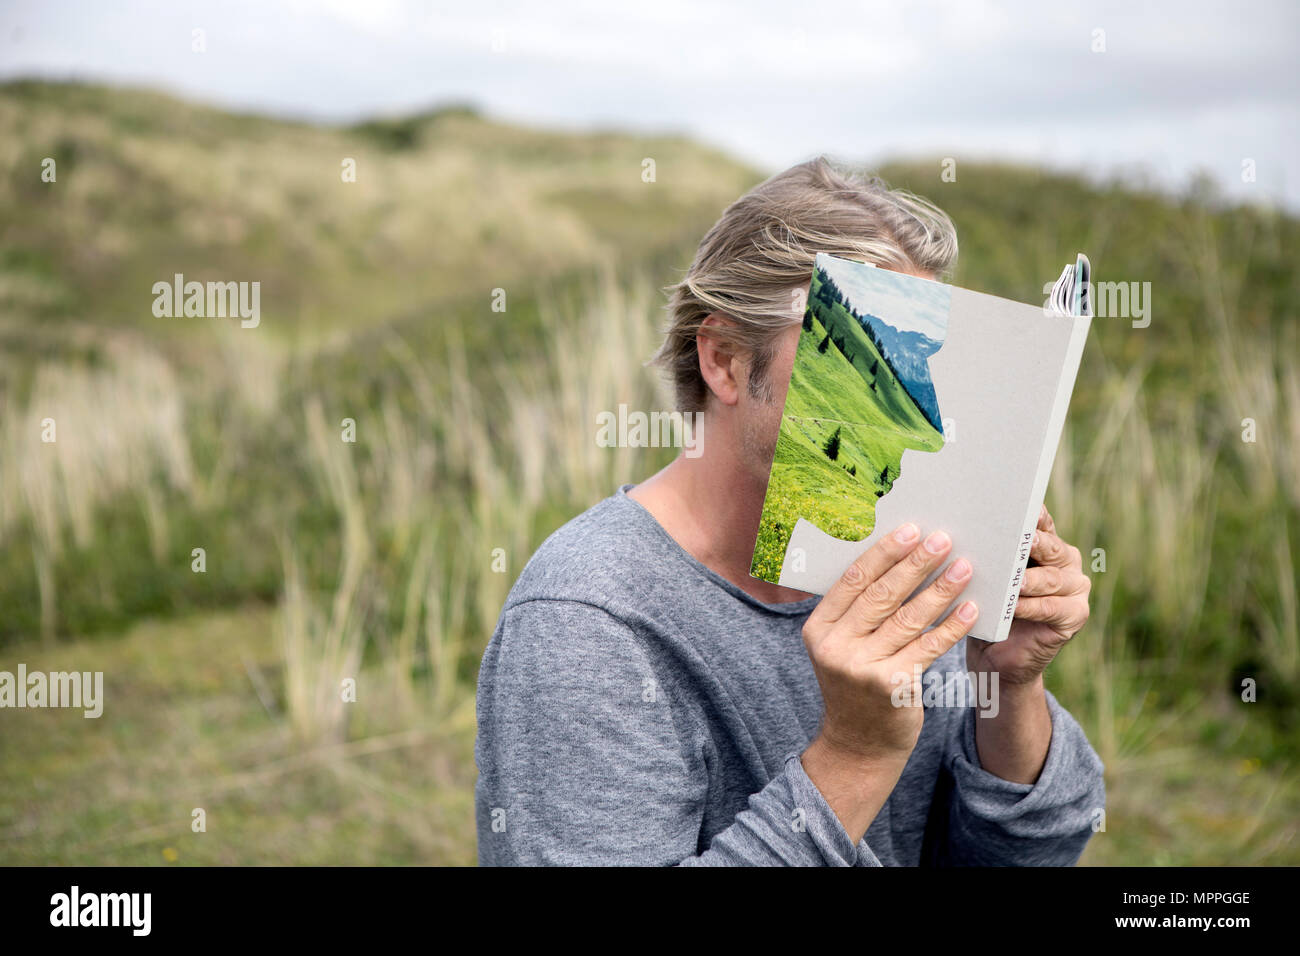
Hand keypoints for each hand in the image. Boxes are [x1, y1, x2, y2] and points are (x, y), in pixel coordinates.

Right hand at [803, 522, 977, 761]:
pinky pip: (928, 647)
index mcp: (818, 628)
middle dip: (916, 563)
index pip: (852, 580)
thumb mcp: (842, 646)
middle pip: (881, 594)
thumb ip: (858, 611)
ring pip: (908, 618)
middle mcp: (835, 647)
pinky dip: (951, 625)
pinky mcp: (892, 686)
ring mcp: (862, 668)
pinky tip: (970, 608)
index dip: (883, 552)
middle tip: (943, 539)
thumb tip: (899, 559)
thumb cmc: (857, 683)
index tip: (910, 530)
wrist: (859, 744)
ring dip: (940, 589)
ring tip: (964, 567)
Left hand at [967, 504, 1089, 685]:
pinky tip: (1012, 608)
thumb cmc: (986, 608)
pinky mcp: (1075, 614)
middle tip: (1011, 539)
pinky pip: (1051, 607)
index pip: (1040, 522)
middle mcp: (1066, 561)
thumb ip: (987, 554)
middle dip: (1029, 543)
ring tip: (1010, 581)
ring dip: (1027, 580)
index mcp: (1046, 545)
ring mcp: (1075, 588)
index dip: (1029, 514)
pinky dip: (1029, 607)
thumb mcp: (985, 578)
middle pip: (1049, 546)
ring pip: (1051, 578)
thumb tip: (962, 528)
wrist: (996, 656)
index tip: (1012, 503)